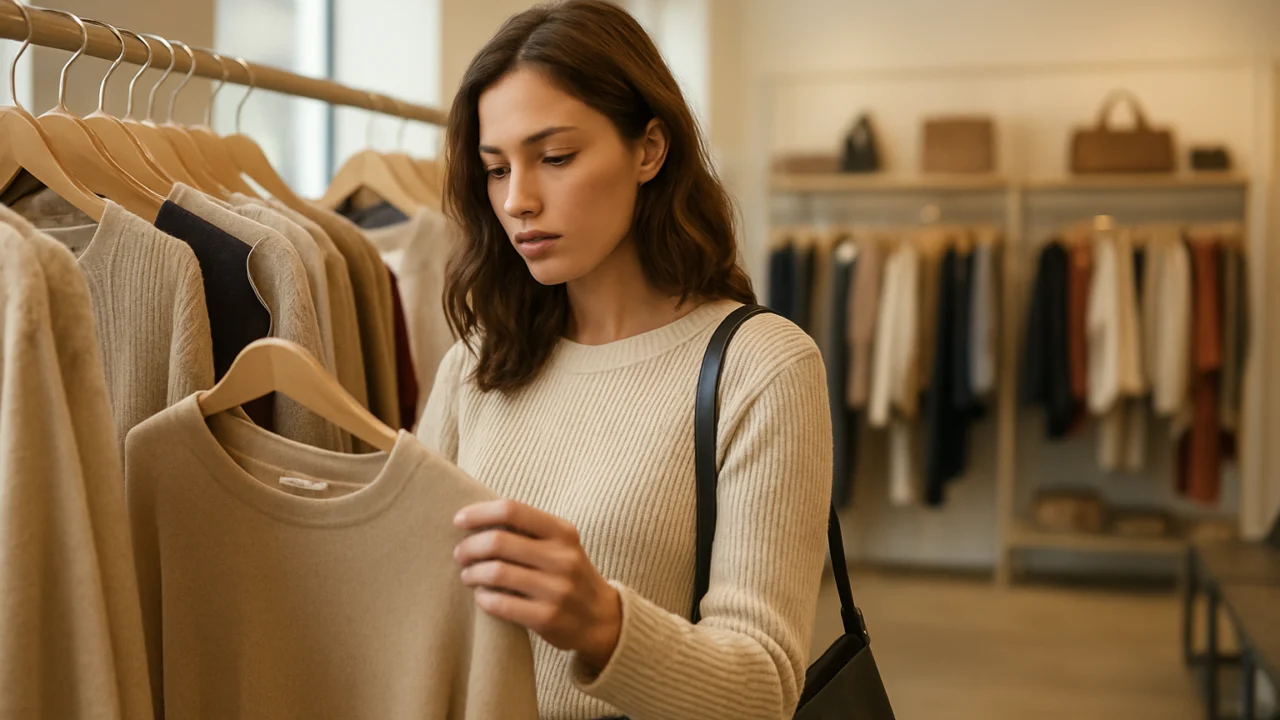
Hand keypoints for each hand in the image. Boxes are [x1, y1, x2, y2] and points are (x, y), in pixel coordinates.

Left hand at [453, 499, 621, 670]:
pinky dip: (483, 598)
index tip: (458, 521)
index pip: (512, 510)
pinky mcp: (547, 618)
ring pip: (496, 573)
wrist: (601, 618)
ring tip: (467, 575)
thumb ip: (528, 531)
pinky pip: (500, 604)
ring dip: (471, 573)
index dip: (479, 513)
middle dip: (469, 547)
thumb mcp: (561, 545)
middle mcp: (562, 558)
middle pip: (498, 541)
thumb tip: (476, 519)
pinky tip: (482, 596)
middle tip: (460, 554)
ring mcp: (556, 589)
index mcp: (563, 532)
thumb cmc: (568, 574)